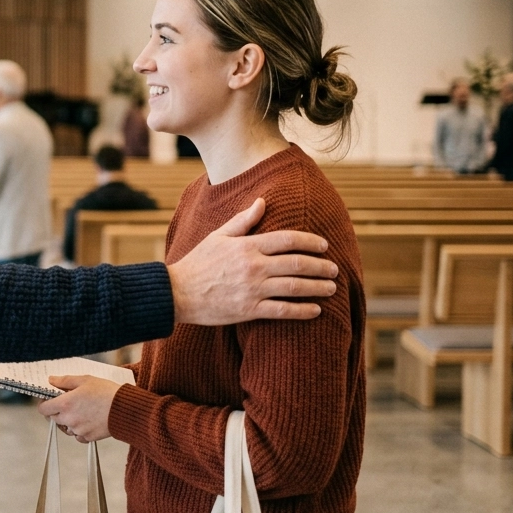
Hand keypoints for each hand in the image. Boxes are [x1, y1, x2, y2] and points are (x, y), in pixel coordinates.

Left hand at [37, 375, 121, 442]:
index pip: (43, 409)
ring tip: (83, 410)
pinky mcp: (88, 437)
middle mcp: (69, 419)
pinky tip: (89, 420)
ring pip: (66, 427)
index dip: (45, 403)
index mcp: (65, 404)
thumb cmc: (106, 392)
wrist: (125, 409)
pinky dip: (81, 429)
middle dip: (58, 411)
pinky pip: (78, 435)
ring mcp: (78, 430)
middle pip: (54, 418)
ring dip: (70, 421)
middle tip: (70, 402)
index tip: (50, 399)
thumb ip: (65, 381)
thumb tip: (51, 380)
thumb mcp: (85, 380)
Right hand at [167, 198, 337, 325]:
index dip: (311, 241)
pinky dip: (303, 310)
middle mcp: (253, 266)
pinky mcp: (249, 310)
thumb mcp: (218, 236)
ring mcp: (253, 290)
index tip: (324, 245)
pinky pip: (283, 310)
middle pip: (297, 264)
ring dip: (318, 287)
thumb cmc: (197, 262)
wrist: (177, 292)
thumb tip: (262, 202)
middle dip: (321, 266)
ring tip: (331, 288)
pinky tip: (316, 310)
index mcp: (247, 246)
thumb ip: (243, 220)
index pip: (288, 240)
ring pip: (295, 287)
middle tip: (335, 269)